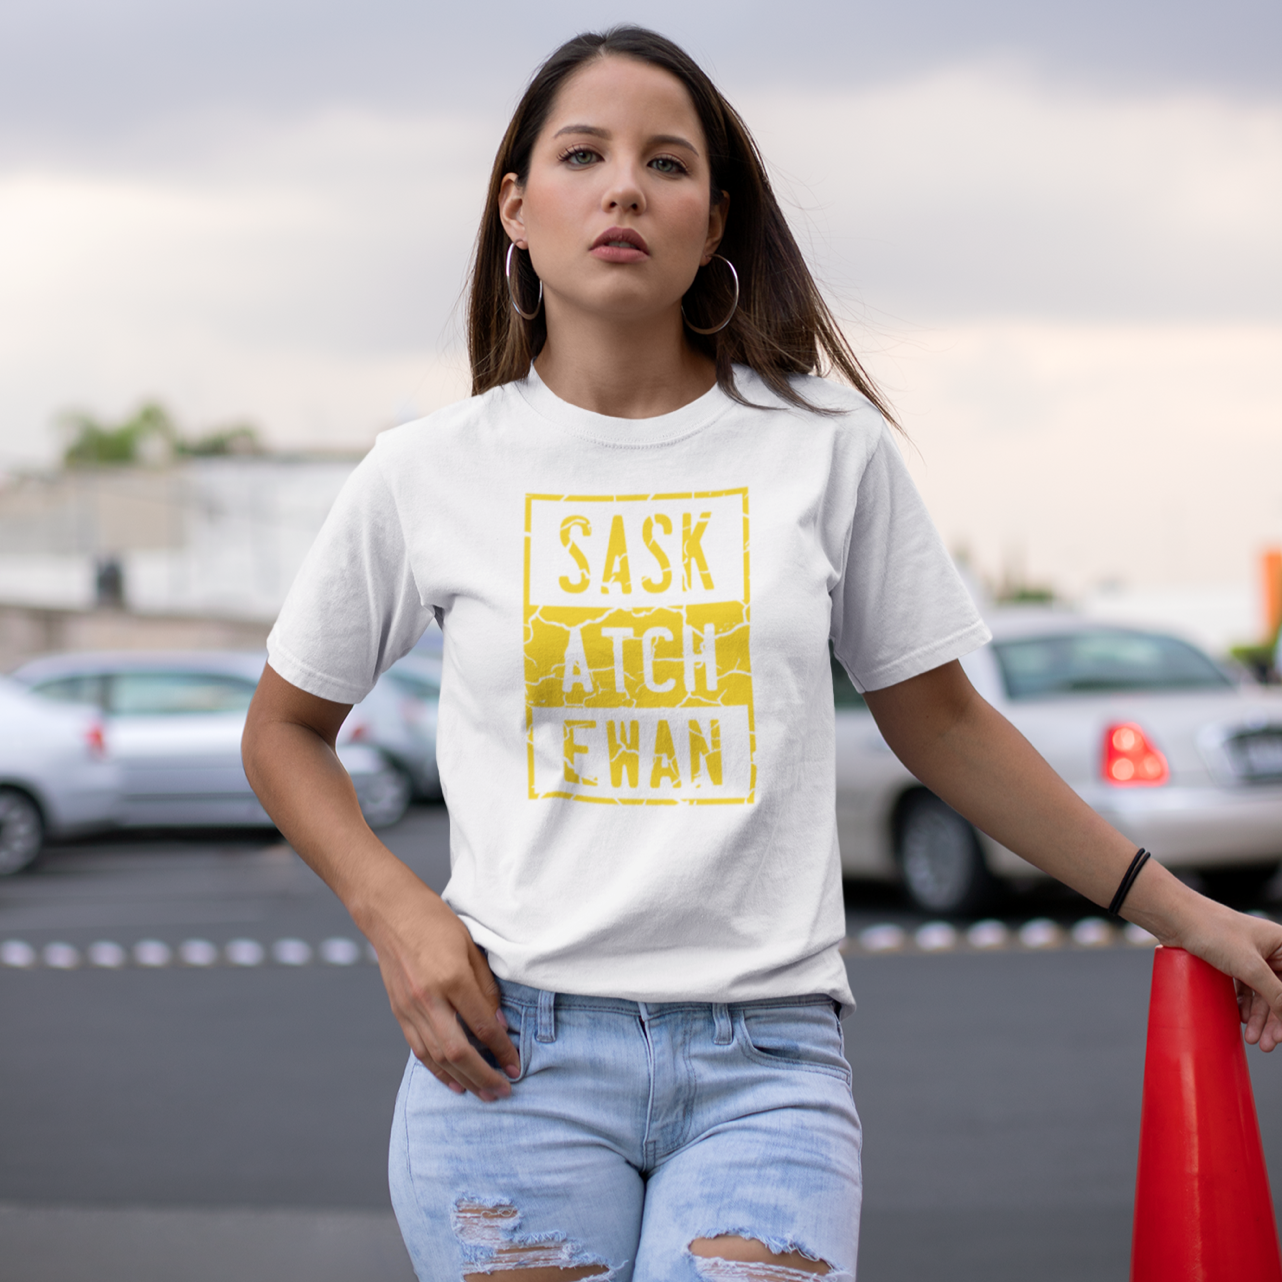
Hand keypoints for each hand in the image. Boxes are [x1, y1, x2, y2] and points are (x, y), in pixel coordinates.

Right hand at [365, 875, 520, 1099]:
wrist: (391, 912)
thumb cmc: (436, 923)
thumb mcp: (471, 947)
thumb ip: (486, 988)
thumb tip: (499, 1024)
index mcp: (452, 978)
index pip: (482, 1026)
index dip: (502, 1050)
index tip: (516, 1066)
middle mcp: (428, 999)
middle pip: (458, 1051)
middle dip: (484, 1076)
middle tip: (504, 1092)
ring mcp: (410, 1008)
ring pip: (437, 1057)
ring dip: (462, 1079)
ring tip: (483, 1094)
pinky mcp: (399, 1012)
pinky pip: (419, 1050)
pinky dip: (437, 1070)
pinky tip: (453, 1081)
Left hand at [1167, 897, 1281, 1051]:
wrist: (1176, 919)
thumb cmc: (1213, 931)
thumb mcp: (1250, 966)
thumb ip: (1275, 992)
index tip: (1281, 1034)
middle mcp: (1270, 950)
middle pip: (1279, 991)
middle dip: (1273, 1020)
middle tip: (1266, 1044)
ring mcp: (1250, 956)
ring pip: (1262, 992)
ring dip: (1258, 1017)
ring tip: (1251, 1038)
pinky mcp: (1232, 961)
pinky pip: (1245, 988)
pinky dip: (1244, 1005)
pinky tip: (1240, 1018)